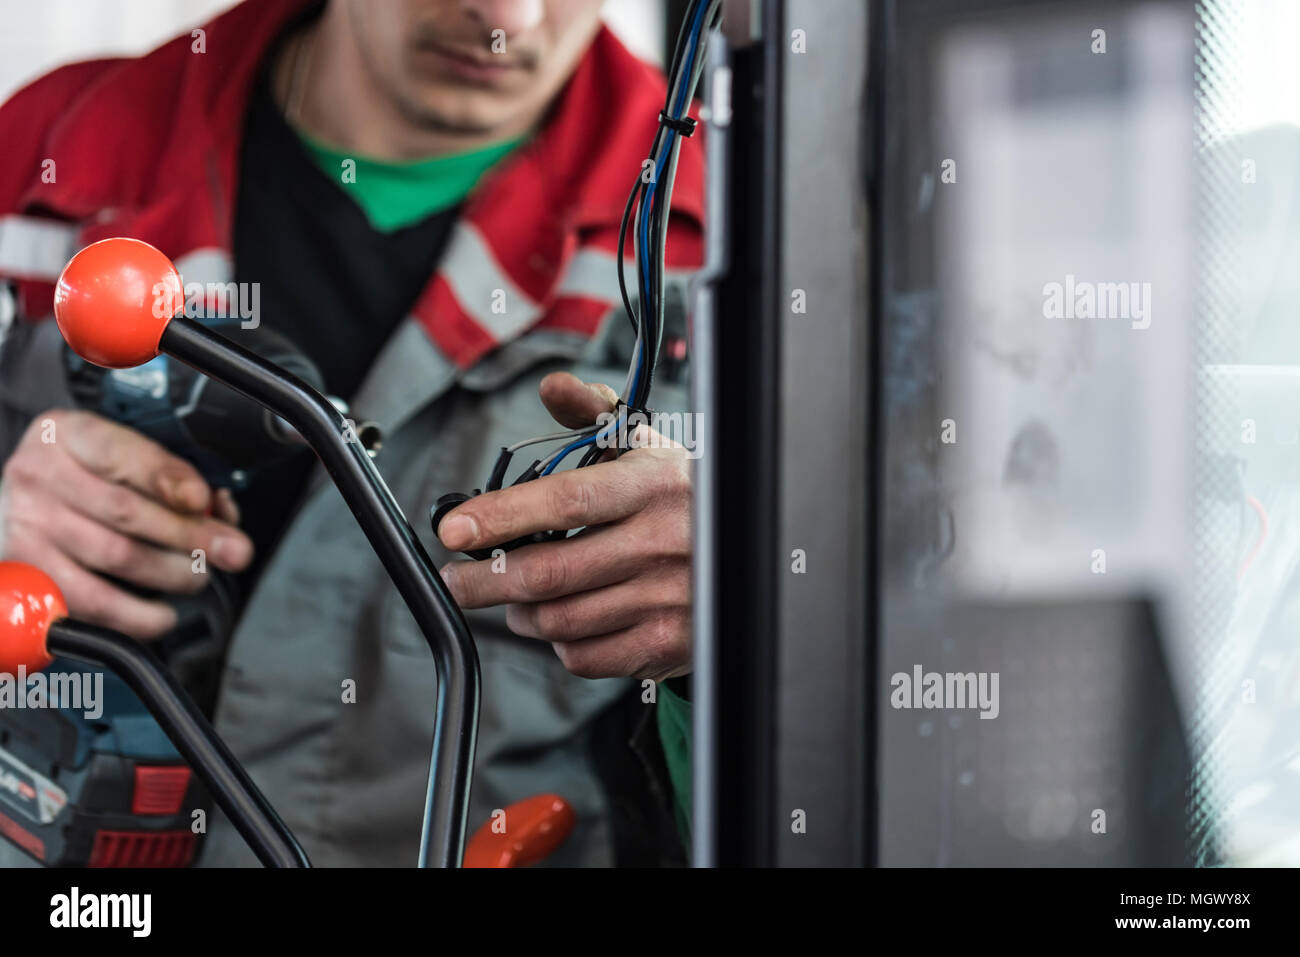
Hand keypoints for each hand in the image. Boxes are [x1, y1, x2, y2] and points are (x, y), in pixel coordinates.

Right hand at [0, 410, 252, 638]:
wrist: (14, 505)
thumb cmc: (85, 480)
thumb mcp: (120, 455)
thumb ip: (169, 475)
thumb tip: (217, 510)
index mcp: (67, 434)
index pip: (121, 453)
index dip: (169, 479)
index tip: (206, 500)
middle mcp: (38, 478)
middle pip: (125, 511)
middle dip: (191, 535)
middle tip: (233, 551)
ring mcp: (27, 528)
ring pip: (115, 557)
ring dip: (172, 574)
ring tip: (197, 576)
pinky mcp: (28, 577)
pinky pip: (90, 604)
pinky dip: (137, 616)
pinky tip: (162, 614)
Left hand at [437, 373, 691, 681]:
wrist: (756, 553)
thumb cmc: (686, 496)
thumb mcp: (650, 447)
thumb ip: (595, 413)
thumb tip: (552, 388)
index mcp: (653, 486)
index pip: (565, 501)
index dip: (502, 516)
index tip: (455, 528)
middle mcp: (662, 542)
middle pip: (548, 572)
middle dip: (484, 580)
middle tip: (458, 579)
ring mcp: (667, 598)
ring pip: (560, 620)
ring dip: (519, 614)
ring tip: (511, 599)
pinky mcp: (668, 644)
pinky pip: (587, 656)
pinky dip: (559, 643)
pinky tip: (560, 623)